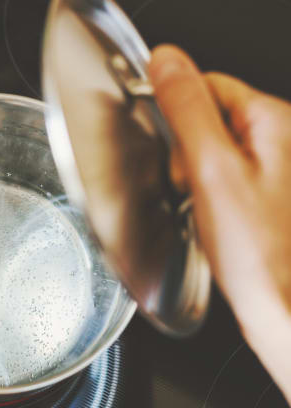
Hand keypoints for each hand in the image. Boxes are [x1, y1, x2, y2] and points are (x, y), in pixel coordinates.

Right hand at [149, 45, 290, 401]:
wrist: (281, 308)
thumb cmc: (258, 253)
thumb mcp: (210, 171)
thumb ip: (186, 110)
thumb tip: (166, 62)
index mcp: (273, 122)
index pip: (207, 85)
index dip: (178, 118)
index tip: (178, 154)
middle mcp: (280, 141)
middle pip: (207, 119)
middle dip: (187, 154)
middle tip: (194, 189)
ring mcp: (273, 170)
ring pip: (209, 152)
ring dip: (194, 178)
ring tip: (206, 209)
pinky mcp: (264, 195)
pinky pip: (219, 178)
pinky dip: (206, 195)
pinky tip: (212, 218)